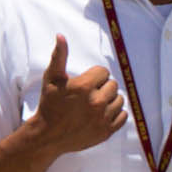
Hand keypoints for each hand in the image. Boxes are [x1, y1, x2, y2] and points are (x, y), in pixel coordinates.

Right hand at [22, 41, 124, 158]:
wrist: (48, 135)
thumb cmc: (49, 105)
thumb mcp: (52, 79)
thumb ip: (59, 56)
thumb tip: (61, 36)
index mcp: (85, 86)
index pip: (104, 72)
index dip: (94, 76)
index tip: (85, 84)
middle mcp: (96, 102)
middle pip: (113, 85)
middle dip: (102, 87)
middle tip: (89, 94)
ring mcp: (103, 118)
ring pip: (120, 100)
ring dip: (110, 100)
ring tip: (96, 104)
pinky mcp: (106, 131)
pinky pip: (123, 116)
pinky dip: (116, 114)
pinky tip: (103, 114)